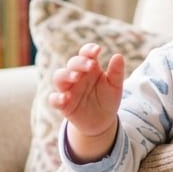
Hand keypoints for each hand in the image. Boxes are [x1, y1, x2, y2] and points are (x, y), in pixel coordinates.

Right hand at [48, 43, 124, 158]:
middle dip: (80, 62)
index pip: (85, 54)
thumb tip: (118, 56)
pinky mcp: (63, 104)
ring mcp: (68, 89)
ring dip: (66, 75)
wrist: (102, 121)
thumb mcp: (115, 86)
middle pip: (72, 63)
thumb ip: (116, 72)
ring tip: (76, 77)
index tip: (98, 50)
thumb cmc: (107, 99)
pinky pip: (54, 99)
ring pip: (59, 77)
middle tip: (91, 65)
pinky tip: (65, 98)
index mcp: (89, 67)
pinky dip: (57, 98)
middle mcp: (77, 76)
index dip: (89, 50)